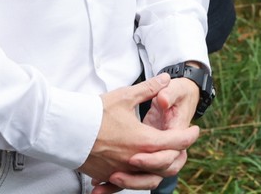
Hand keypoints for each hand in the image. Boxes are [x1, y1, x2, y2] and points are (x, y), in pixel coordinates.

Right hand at [79, 74, 200, 193]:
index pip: (177, 142)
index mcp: (144, 141)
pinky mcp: (108, 175)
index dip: (189, 136)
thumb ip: (149, 88)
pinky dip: (137, 178)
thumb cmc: (94, 112)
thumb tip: (165, 79)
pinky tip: (137, 171)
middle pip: (168, 165)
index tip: (195, 130)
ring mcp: (121, 170)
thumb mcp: (125, 96)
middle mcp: (135, 160)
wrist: (65, 129)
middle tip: (182, 144)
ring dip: (161, 171)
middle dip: (179, 154)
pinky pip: (128, 183)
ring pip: (150, 179)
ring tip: (164, 159)